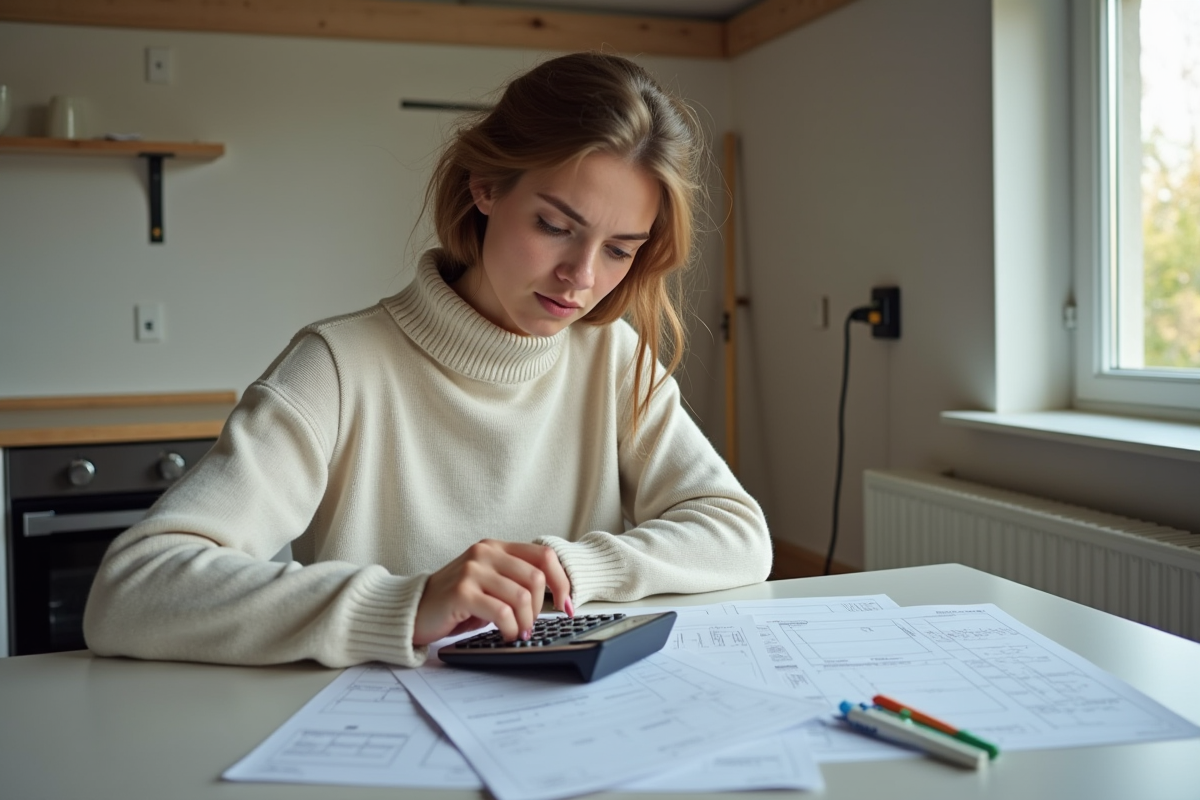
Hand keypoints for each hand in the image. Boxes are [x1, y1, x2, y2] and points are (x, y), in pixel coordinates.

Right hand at [413, 540, 572, 645]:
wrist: (414, 610)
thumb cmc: (456, 602)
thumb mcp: (489, 583)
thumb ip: (516, 581)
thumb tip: (558, 598)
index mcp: (495, 547)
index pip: (544, 555)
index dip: (562, 581)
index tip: (567, 605)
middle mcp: (485, 553)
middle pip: (536, 578)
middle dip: (540, 609)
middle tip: (528, 625)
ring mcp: (472, 571)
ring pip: (522, 596)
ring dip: (525, 622)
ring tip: (517, 633)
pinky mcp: (461, 592)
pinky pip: (502, 612)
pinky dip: (510, 628)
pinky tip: (505, 635)